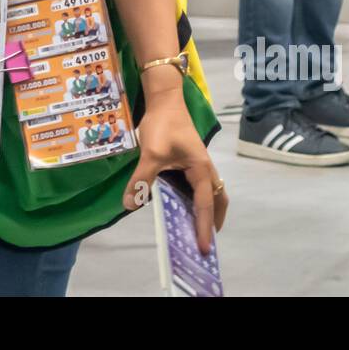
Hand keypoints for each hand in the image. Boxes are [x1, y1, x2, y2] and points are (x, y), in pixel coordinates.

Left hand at [126, 66, 227, 253]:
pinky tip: (183, 207)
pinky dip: (198, 201)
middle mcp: (205, 169)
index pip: (204, 204)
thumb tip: (130, 204)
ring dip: (208, 212)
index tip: (204, 249)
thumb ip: (141, 179)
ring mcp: (200, 165)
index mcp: (201, 169)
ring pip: (211, 193)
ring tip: (198, 230)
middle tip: (206, 243)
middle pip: (218, 200)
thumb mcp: (150, 153)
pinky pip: (201, 187)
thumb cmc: (162, 126)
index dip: (203, 227)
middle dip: (214, 222)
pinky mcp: (191, 162)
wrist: (164, 100)